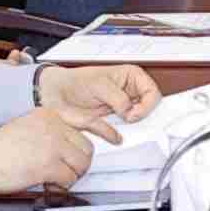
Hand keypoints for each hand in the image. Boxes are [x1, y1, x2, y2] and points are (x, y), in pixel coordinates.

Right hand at [0, 111, 107, 199]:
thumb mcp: (27, 127)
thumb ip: (51, 130)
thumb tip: (72, 145)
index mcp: (48, 114)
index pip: (87, 119)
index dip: (106, 131)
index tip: (117, 138)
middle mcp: (52, 125)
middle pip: (86, 148)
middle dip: (78, 164)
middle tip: (63, 171)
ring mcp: (51, 143)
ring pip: (81, 164)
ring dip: (70, 176)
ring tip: (52, 177)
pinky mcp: (47, 163)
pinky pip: (69, 178)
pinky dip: (61, 186)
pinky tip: (46, 183)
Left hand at [33, 63, 154, 138]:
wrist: (57, 95)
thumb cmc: (75, 82)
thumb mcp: (99, 84)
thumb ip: (118, 98)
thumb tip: (129, 111)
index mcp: (132, 76)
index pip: (153, 92)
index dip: (147, 105)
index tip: (133, 112)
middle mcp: (130, 92)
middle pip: (150, 108)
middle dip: (142, 116)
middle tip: (129, 119)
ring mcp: (123, 107)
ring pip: (140, 121)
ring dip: (133, 126)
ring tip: (120, 123)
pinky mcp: (114, 121)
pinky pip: (125, 131)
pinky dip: (121, 134)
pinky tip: (114, 131)